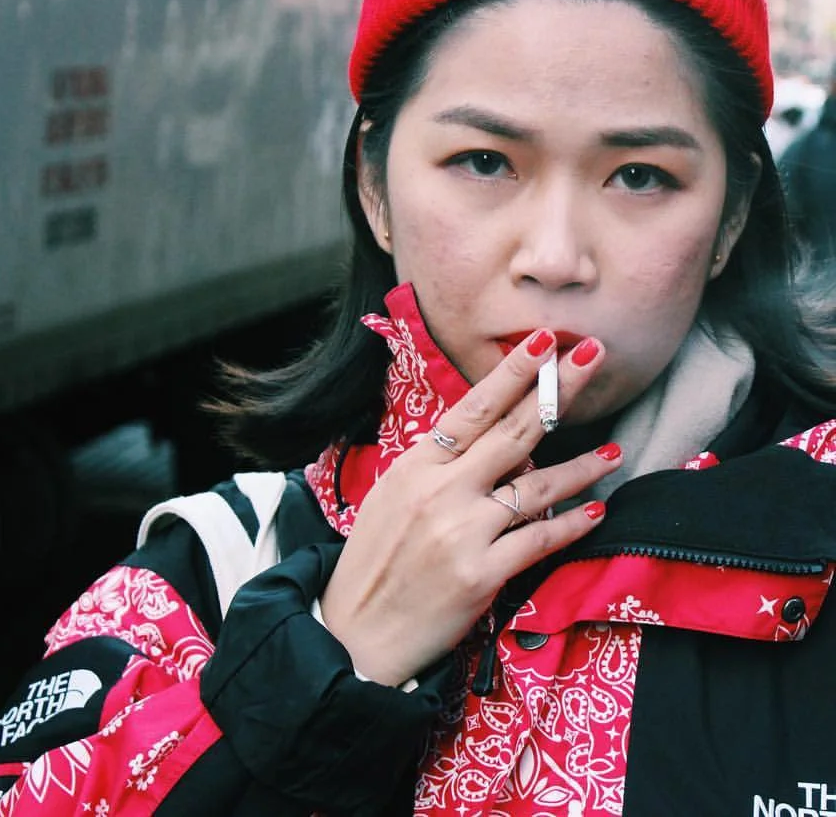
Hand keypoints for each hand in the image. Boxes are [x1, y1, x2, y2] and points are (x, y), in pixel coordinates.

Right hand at [318, 331, 620, 685]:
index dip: (511, 374)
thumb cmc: (377, 557)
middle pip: (513, 432)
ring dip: (582, 467)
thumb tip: (502, 444)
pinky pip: (539, 539)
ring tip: (614, 452)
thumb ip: (444, 467)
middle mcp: (442, 490)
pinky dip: (571, 524)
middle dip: (557, 391)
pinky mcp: (481, 573)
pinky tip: (596, 511)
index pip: (472, 409)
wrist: (357, 628)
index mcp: (417, 465)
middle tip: (593, 358)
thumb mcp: (396, 495)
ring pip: (536, 486)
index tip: (544, 343)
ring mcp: (463, 531)